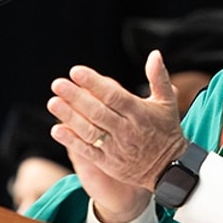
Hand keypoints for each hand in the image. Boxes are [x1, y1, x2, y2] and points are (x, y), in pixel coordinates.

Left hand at [48, 50, 188, 222]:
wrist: (169, 168)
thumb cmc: (166, 130)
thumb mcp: (167, 102)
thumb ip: (159, 77)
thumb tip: (154, 54)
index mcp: (140, 113)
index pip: (113, 96)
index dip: (94, 83)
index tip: (76, 72)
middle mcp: (127, 130)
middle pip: (98, 112)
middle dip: (76, 97)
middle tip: (57, 83)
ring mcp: (117, 148)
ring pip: (90, 131)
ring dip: (70, 117)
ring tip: (53, 102)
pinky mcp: (109, 163)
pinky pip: (88, 151)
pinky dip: (72, 141)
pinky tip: (56, 130)